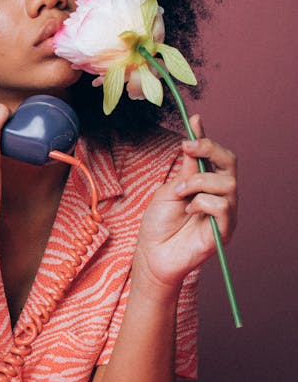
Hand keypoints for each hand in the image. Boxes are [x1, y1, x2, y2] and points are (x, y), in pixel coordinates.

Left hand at [135, 115, 237, 292]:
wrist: (151, 254)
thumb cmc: (158, 224)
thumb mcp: (170, 187)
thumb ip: (187, 165)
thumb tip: (196, 128)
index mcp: (207, 183)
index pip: (218, 156)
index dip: (208, 140)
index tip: (191, 129)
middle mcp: (220, 195)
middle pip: (231, 163)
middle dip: (209, 151)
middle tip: (186, 151)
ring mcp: (225, 212)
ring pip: (227, 184)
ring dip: (199, 183)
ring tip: (180, 195)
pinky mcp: (225, 230)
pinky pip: (224, 206)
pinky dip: (203, 204)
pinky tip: (189, 212)